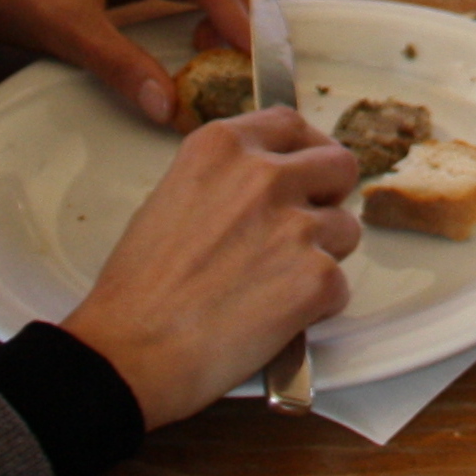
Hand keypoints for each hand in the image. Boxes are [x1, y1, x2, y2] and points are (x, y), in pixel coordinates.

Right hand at [64, 110, 362, 425]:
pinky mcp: (315, 276)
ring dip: (323, 256)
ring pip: (346, 229)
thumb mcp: (171, 199)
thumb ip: (226, 180)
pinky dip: (317, 306)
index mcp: (223, 147)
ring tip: (275, 285)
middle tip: (306, 229)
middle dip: (329, 197)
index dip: (306, 149)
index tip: (306, 169)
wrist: (130, 352)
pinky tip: (276, 318)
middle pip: (338, 166)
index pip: (291, 123)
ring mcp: (295, 224)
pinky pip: (340, 285)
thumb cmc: (138, 292)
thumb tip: (263, 187)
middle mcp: (265, 175)